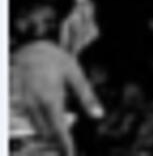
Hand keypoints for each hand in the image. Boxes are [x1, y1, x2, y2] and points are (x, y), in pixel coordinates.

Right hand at [10, 41, 102, 155]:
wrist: (30, 46)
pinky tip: (43, 123)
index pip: (58, 129)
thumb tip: (99, 115)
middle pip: (44, 133)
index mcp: (51, 98)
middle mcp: (34, 104)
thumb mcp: (75, 73)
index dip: (64, 145)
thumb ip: (87, 96)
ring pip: (32, 128)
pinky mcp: (13, 101)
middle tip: (65, 146)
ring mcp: (21, 103)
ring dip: (44, 135)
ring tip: (56, 137)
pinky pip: (23, 120)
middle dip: (55, 141)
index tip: (70, 154)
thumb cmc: (55, 59)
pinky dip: (33, 125)